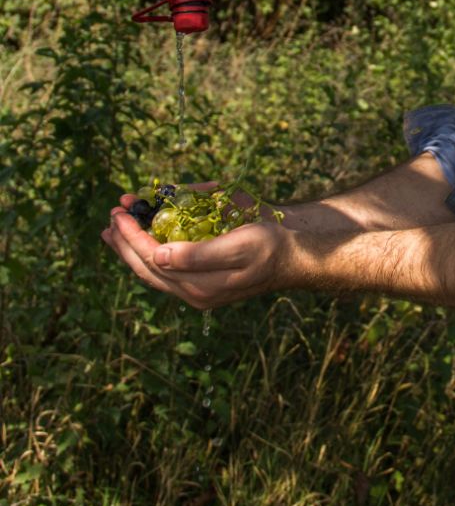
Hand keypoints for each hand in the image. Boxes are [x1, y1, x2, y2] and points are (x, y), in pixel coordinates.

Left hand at [102, 200, 287, 309]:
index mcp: (197, 286)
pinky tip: (146, 236)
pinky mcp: (201, 279)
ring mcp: (196, 287)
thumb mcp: (236, 246)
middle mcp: (192, 291)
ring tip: (117, 227)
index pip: (151, 260)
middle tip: (112, 216)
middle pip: (145, 267)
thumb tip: (157, 256)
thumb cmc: (269, 247)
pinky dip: (151, 248)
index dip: (132, 236)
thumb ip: (196, 255)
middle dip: (124, 242)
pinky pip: (166, 266)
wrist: (292, 257)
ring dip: (132, 246)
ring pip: (153, 269)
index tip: (119, 214)